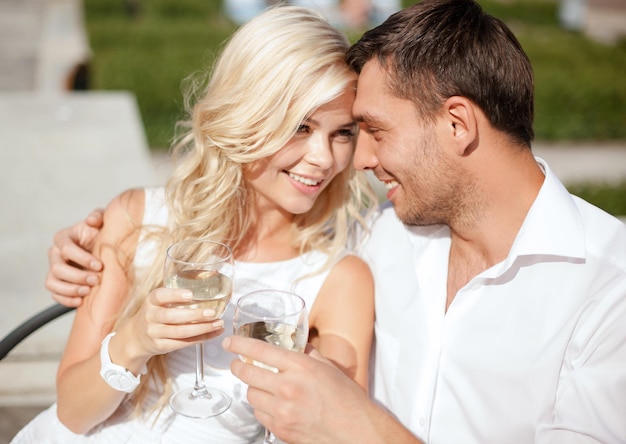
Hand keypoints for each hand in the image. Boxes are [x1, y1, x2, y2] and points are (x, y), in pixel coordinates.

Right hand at [46, 209, 104, 306]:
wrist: (104, 249)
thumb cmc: (101, 233)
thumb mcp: (102, 222)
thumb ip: (98, 216)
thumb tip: (92, 220)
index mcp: (63, 238)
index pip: (66, 249)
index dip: (82, 258)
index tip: (100, 265)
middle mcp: (55, 254)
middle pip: (58, 268)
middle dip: (78, 276)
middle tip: (96, 280)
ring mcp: (54, 269)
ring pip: (52, 282)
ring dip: (70, 289)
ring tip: (88, 291)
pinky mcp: (57, 284)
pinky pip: (54, 294)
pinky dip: (66, 300)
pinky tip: (80, 301)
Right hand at [118, 287, 225, 360]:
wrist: (137, 337)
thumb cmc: (155, 314)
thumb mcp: (158, 301)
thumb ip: (175, 295)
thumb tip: (207, 287)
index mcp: (151, 301)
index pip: (160, 296)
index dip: (175, 295)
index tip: (190, 294)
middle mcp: (151, 316)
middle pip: (172, 316)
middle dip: (194, 315)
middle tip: (212, 312)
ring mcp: (155, 333)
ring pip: (180, 332)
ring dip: (202, 328)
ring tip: (218, 323)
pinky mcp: (162, 346)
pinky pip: (183, 343)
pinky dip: (201, 338)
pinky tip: (214, 333)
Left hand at [224, 336, 390, 443]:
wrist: (355, 431)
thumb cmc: (347, 400)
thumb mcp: (328, 367)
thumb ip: (308, 354)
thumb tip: (296, 345)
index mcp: (300, 367)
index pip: (260, 351)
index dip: (240, 345)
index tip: (230, 343)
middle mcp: (288, 387)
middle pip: (247, 373)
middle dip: (237, 367)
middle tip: (237, 364)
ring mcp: (282, 410)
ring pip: (251, 395)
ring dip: (253, 388)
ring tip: (262, 386)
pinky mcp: (280, 429)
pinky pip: (259, 414)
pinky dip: (262, 407)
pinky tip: (272, 404)